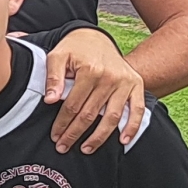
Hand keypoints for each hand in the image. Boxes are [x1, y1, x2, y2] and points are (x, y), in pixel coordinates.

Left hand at [43, 30, 144, 153]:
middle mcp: (111, 77)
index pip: (73, 105)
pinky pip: (137, 109)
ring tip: (86, 149)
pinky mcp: (136, 85)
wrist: (95, 38)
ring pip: (112, 116)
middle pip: (91, 114)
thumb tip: (50, 99)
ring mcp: (125, 82)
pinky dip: (132, 126)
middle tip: (63, 147)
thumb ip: (53, 77)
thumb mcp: (57, 56)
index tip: (54, 136)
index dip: (62, 123)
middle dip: (75, 133)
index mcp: (90, 70)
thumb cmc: (73, 49)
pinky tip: (122, 141)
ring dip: (99, 136)